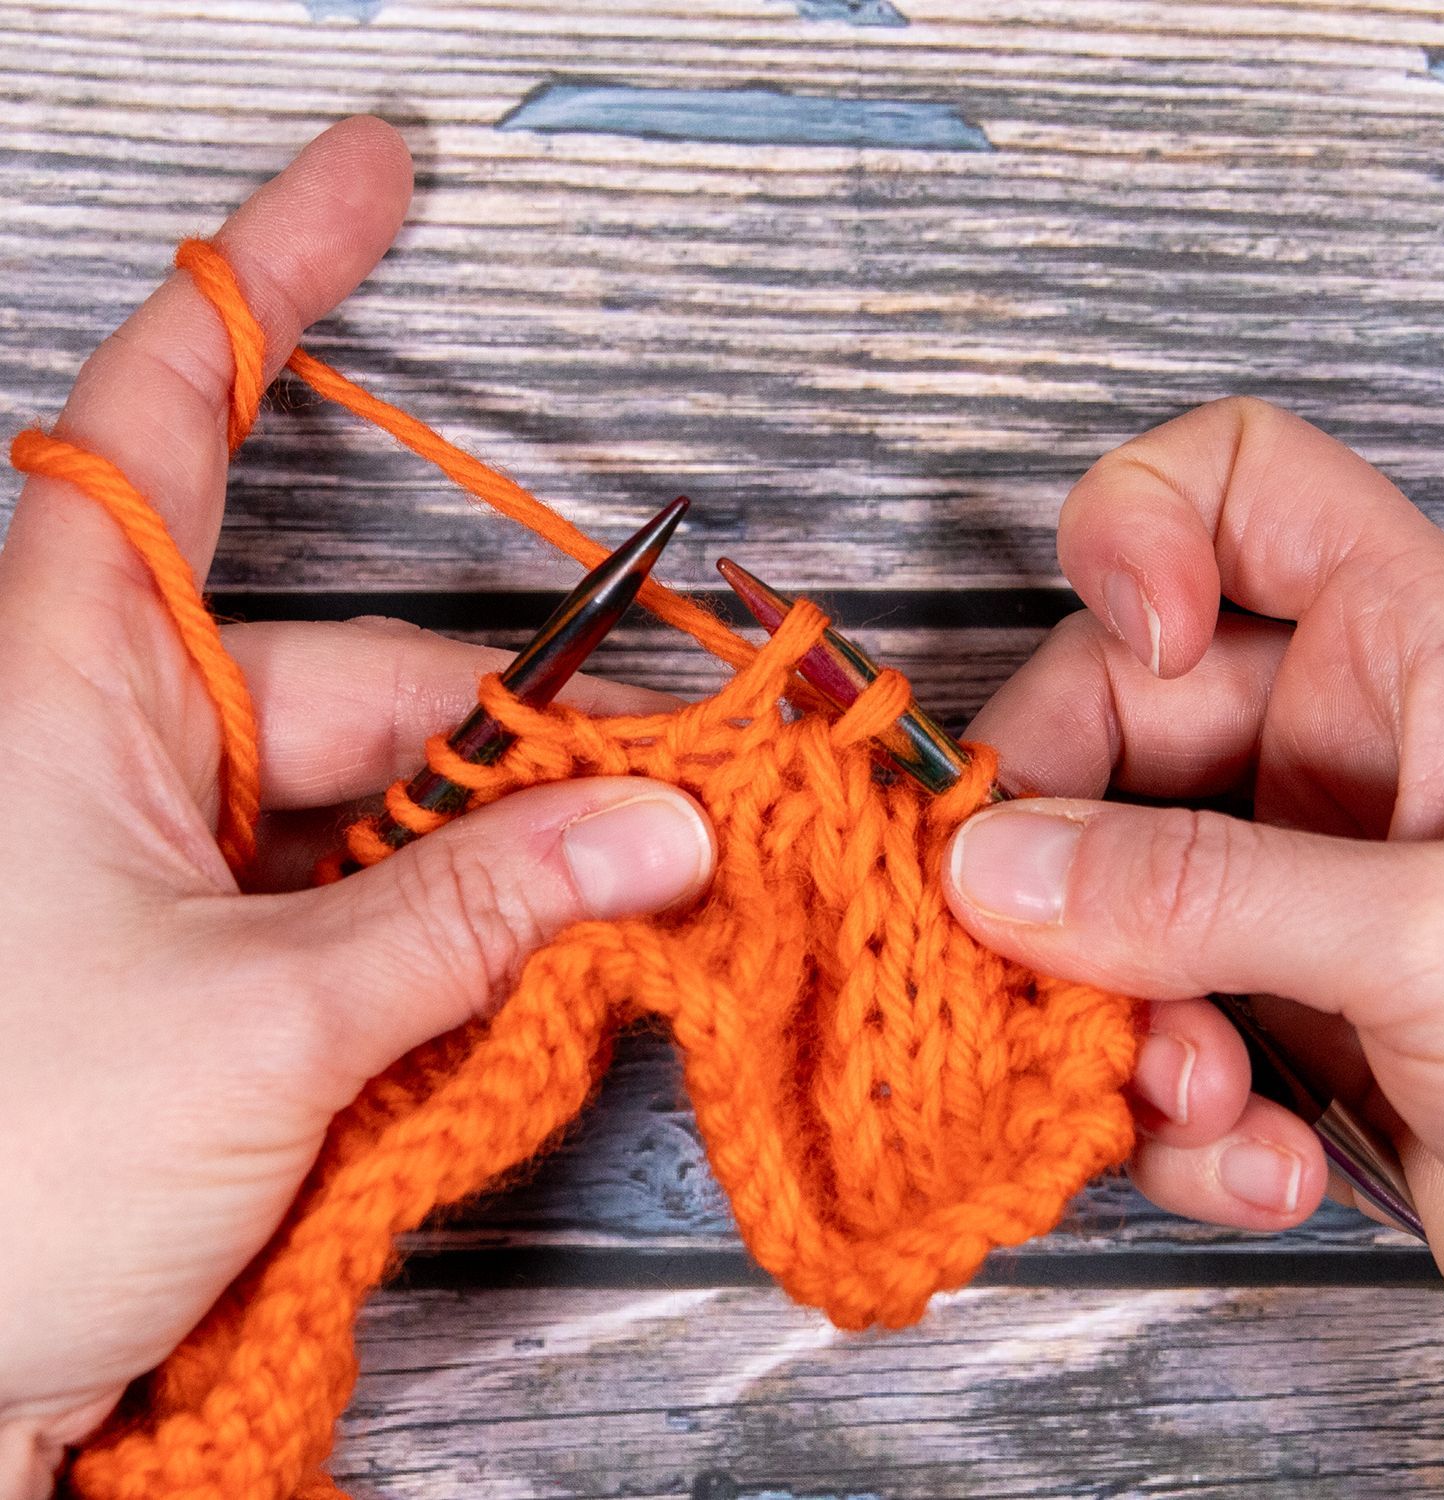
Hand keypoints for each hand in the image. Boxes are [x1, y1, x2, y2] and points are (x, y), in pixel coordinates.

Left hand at [0, 118, 714, 1494]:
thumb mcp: (264, 1022)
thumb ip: (476, 915)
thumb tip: (650, 836)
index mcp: (68, 684)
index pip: (175, 412)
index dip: (276, 279)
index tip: (372, 172)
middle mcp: (123, 740)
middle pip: (372, 674)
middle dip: (520, 743)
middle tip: (657, 815)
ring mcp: (177, 849)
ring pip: (393, 799)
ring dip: (502, 861)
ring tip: (590, 933)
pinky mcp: (222, 945)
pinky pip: (378, 890)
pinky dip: (460, 927)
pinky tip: (518, 981)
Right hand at [942, 397, 1443, 1351]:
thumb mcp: (1438, 940)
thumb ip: (1202, 892)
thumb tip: (997, 867)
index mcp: (1413, 653)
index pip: (1241, 486)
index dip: (1142, 524)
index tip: (1123, 639)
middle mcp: (1337, 752)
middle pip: (1110, 714)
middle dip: (1061, 847)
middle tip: (1030, 938)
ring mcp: (1295, 883)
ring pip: (1103, 886)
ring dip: (1118, 1013)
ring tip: (1194, 1096)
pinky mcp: (1275, 1009)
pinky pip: (1146, 1015)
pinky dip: (1170, 1109)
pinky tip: (1256, 1159)